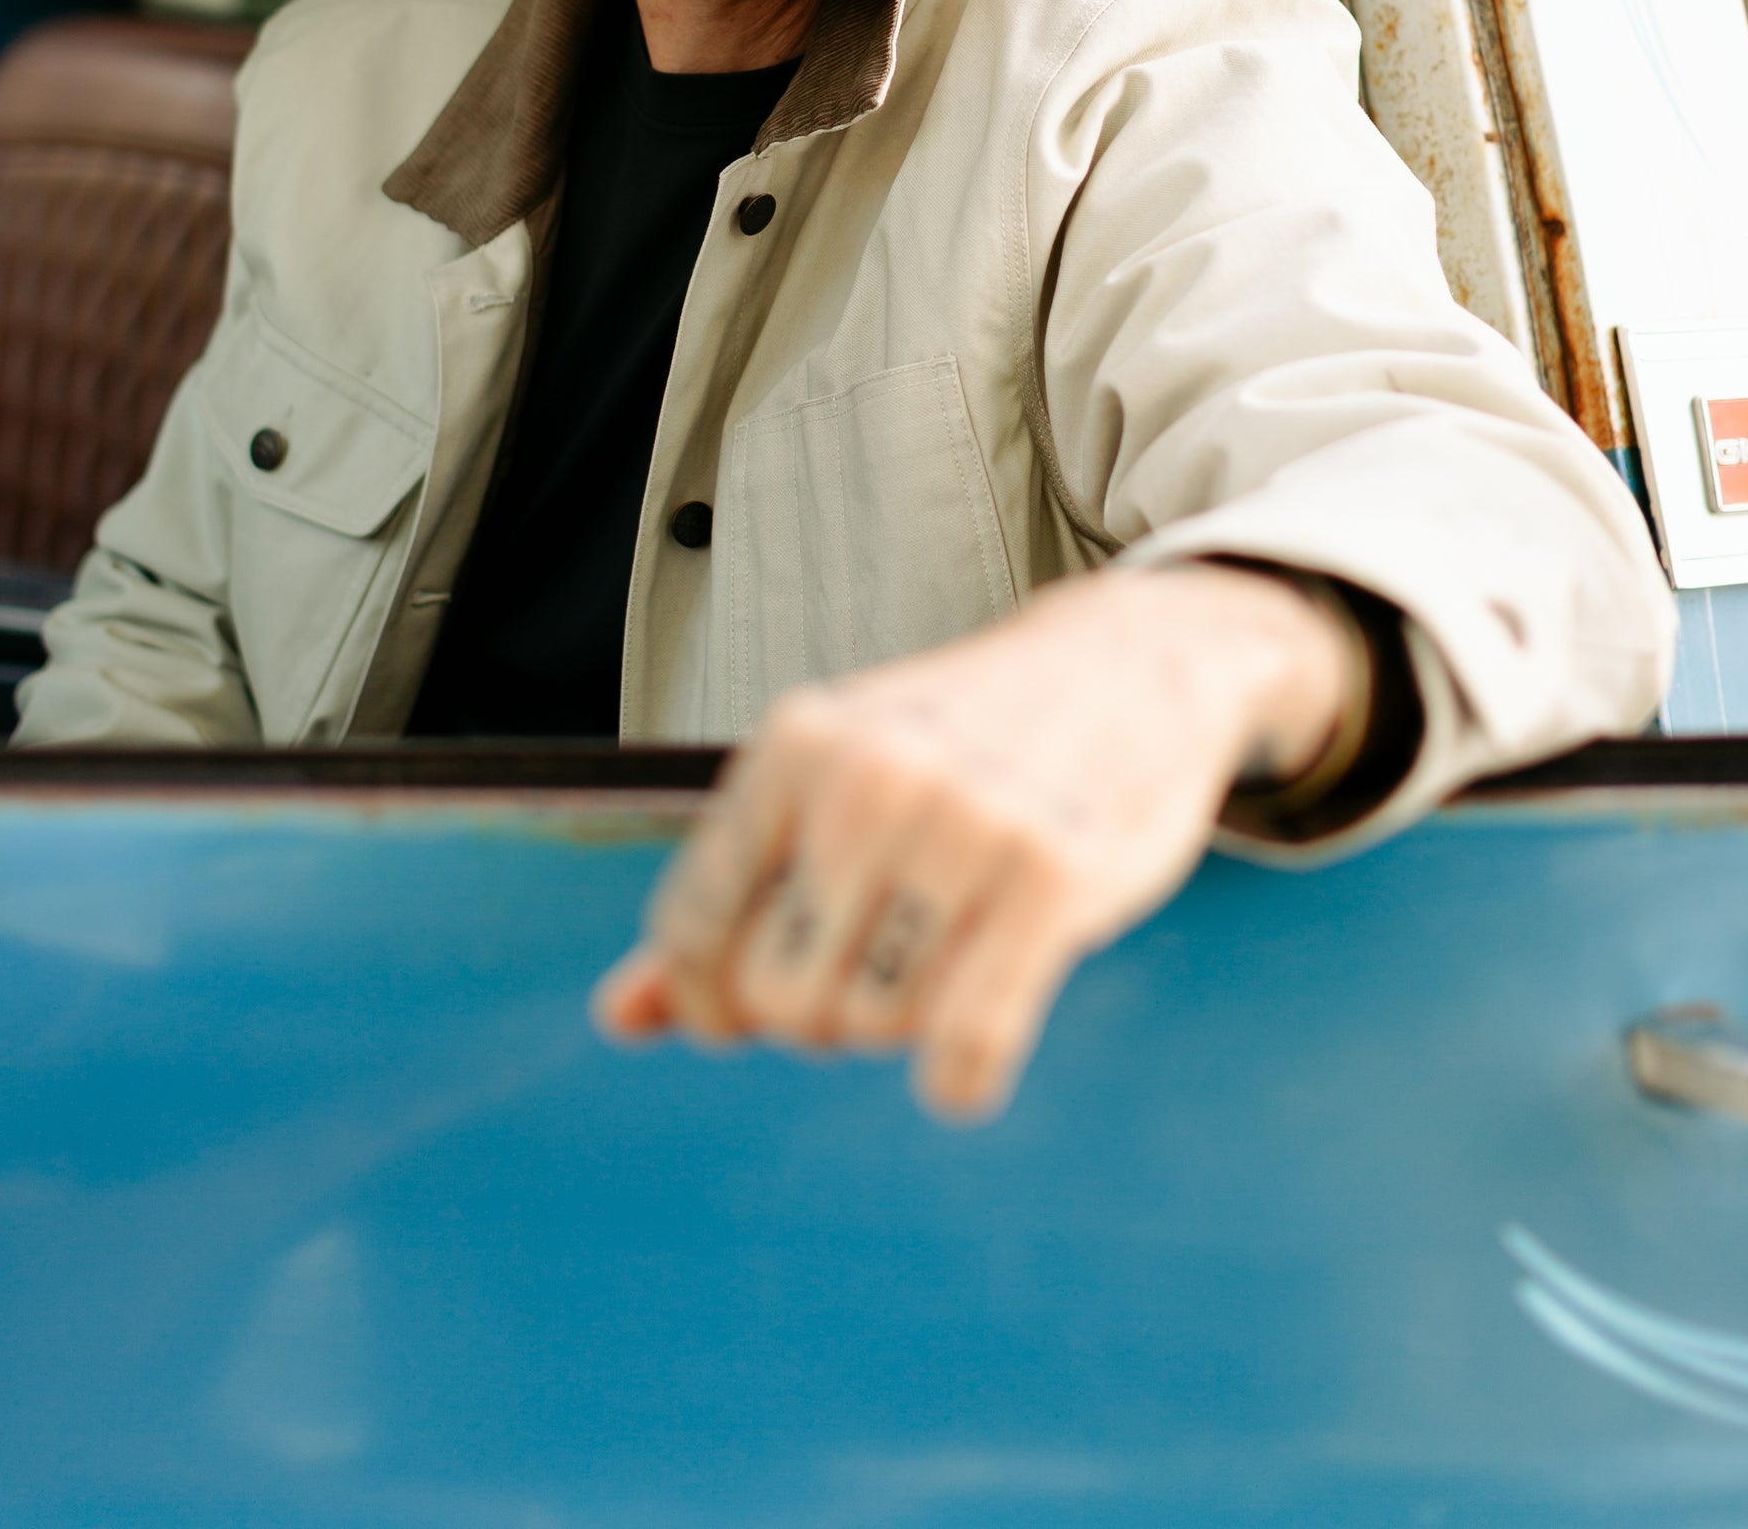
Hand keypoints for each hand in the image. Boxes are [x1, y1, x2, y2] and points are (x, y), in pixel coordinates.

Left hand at [593, 560, 1353, 1120]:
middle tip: (871, 966)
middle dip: (816, 1015)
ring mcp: (966, 824)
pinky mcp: (1054, 877)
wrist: (1129, 665)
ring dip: (898, 1029)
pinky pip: (966, 1048)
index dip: (705, 998)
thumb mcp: (830, 781)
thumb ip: (727, 895)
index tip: (742, 1005)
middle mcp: (869, 777)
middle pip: (778, 999)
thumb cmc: (959, 742)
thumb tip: (619, 1017)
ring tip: (938, 960)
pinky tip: (969, 1056)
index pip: (694, 927)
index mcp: (796, 743)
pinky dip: (959, 1081)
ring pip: (871, 1027)